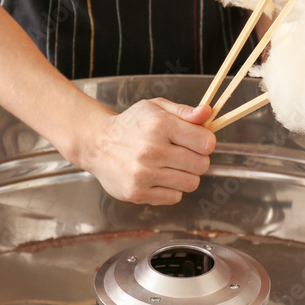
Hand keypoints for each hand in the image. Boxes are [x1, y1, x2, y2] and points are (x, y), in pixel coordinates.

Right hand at [76, 98, 215, 204]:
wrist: (97, 143)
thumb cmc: (131, 125)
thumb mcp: (156, 107)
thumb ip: (184, 111)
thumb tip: (207, 113)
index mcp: (159, 125)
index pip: (206, 142)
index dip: (206, 142)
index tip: (197, 141)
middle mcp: (151, 150)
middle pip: (201, 165)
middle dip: (197, 159)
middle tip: (182, 154)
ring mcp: (143, 174)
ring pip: (191, 183)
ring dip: (185, 175)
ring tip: (170, 166)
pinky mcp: (137, 192)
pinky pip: (174, 197)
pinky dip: (171, 189)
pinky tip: (158, 177)